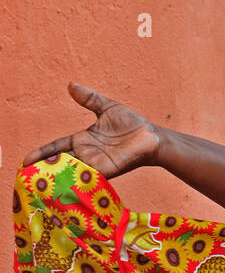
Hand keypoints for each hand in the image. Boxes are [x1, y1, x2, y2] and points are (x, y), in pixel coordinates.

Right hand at [21, 83, 161, 179]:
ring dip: (56, 179)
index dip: (41, 153)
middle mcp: (85, 154)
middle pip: (59, 163)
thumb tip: (71, 84)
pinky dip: (76, 182)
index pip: (56, 147)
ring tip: (39, 186)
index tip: (26, 160)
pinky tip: (64, 188)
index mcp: (82, 140)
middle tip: (26, 177)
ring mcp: (95, 164)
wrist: (150, 136)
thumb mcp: (107, 107)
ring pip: (70, 173)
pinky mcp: (106, 171)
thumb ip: (89, 99)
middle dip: (43, 170)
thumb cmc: (130, 123)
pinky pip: (88, 178)